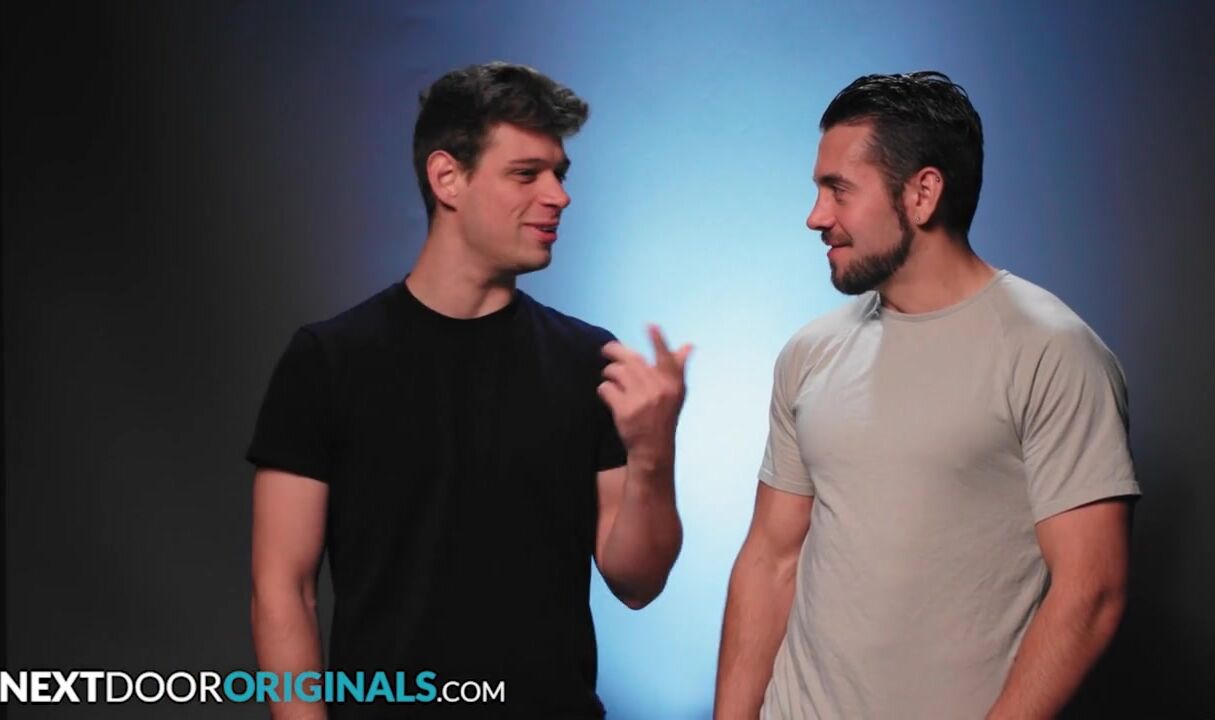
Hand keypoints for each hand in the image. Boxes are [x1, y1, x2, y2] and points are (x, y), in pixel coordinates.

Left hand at [598, 325, 691, 466]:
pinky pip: (606, 389)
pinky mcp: (624, 410)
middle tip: (606, 351)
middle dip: (614, 351)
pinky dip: (604, 390)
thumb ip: (678, 367)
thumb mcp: (676, 392)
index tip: (651, 325)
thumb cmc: (664, 415)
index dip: (658, 341)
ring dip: (609, 374)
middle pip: (631, 360)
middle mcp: (658, 389)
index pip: (666, 358)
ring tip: (611, 379)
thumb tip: (688, 345)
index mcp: (672, 383)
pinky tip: (608, 395)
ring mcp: (641, 400)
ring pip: (616, 372)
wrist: (653, 448)